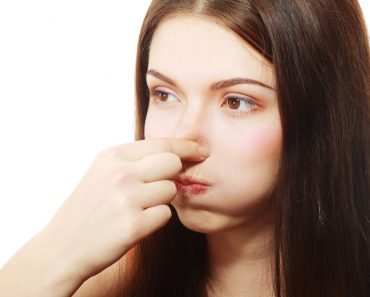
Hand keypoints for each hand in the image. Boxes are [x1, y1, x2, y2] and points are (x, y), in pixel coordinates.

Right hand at [41, 138, 209, 280]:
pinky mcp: (134, 225)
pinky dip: (156, 220)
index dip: (186, 147)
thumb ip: (135, 161)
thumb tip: (174, 154)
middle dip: (173, 175)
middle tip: (158, 187)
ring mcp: (127, 199)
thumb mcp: (103, 172)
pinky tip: (136, 223)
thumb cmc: (88, 208)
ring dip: (161, 201)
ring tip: (138, 208)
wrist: (62, 246)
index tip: (201, 151)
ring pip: (171, 190)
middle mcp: (121, 173)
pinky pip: (166, 215)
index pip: (162, 143)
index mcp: (113, 156)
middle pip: (172, 163)